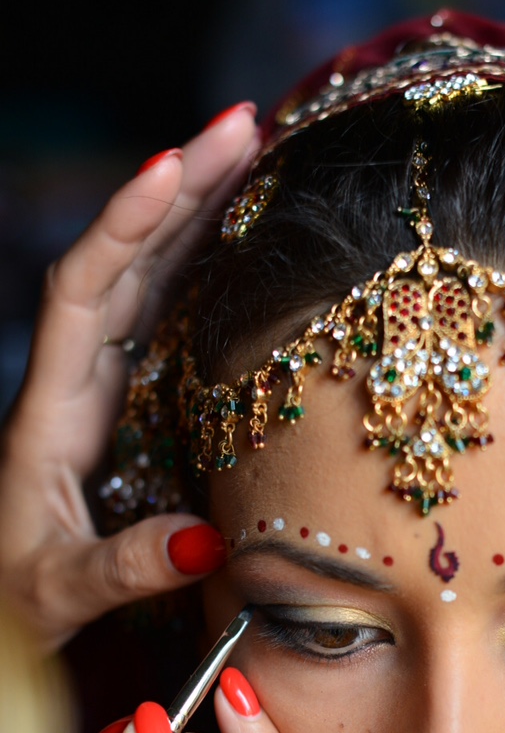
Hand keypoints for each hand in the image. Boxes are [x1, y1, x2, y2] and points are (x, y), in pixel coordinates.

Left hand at [0, 104, 258, 650]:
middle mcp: (73, 382)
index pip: (83, 292)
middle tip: (244, 127)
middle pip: (123, 260)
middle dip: (179, 189)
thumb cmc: (15, 598)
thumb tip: (205, 543)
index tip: (175, 165)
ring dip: (194, 214)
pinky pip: (160, 317)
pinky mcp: (126, 403)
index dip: (126, 225)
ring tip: (252, 157)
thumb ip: (122, 568)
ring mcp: (100, 387)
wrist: (2, 605)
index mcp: (50, 411)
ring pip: (144, 278)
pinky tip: (234, 242)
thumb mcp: (60, 590)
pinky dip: (197, 269)